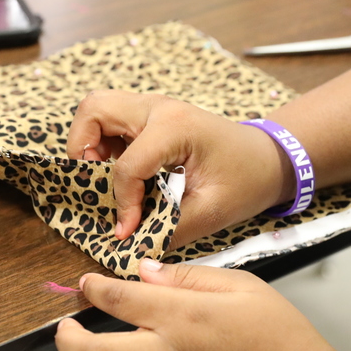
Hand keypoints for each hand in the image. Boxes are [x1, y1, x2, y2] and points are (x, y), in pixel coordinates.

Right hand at [66, 91, 293, 248]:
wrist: (268, 158)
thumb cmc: (247, 179)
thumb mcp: (212, 212)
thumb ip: (169, 229)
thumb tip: (131, 243)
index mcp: (177, 127)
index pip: (126, 164)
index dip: (121, 202)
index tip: (126, 229)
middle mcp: (159, 108)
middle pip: (93, 109)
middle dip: (82, 148)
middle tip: (94, 183)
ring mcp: (153, 108)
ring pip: (96, 110)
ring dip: (90, 144)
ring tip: (106, 178)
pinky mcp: (150, 117)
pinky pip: (110, 121)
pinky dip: (103, 145)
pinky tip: (123, 173)